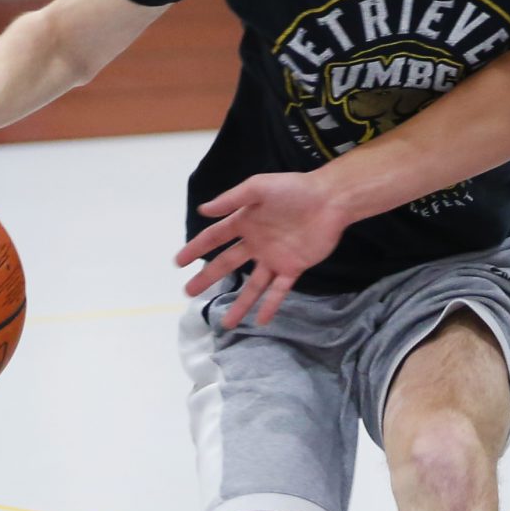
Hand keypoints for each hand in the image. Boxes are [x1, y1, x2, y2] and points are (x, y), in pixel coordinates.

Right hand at [175, 171, 348, 327]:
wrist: (330, 199)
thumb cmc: (294, 189)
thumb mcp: (258, 187)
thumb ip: (231, 199)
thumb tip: (202, 210)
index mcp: (245, 221)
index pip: (214, 238)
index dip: (196, 249)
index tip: (178, 263)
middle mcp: (256, 242)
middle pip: (227, 264)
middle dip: (207, 278)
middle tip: (189, 292)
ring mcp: (275, 257)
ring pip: (252, 285)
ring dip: (239, 304)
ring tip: (225, 323)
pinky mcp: (294, 267)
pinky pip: (279, 290)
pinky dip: (270, 305)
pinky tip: (260, 321)